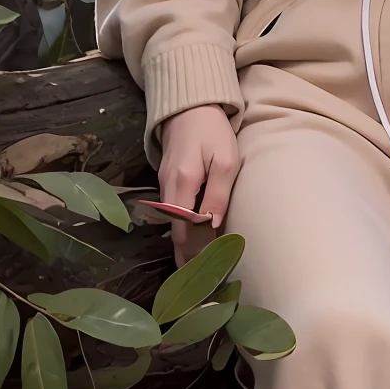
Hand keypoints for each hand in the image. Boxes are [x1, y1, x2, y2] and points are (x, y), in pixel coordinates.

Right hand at [156, 105, 239, 264]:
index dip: (193, 253)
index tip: (204, 275)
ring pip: (172, 222)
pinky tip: (192, 240)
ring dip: (183, 245)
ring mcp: (164, 182)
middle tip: (199, 284)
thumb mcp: (225, 160)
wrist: (190, 104)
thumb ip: (218, 194)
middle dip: (186, 256)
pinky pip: (172, 211)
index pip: (184, 229)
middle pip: (174, 230)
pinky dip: (181, 229)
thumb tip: (212, 226)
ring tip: (196, 270)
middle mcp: (167, 186)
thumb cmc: (213, 130)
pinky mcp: (166, 178)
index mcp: (183, 182)